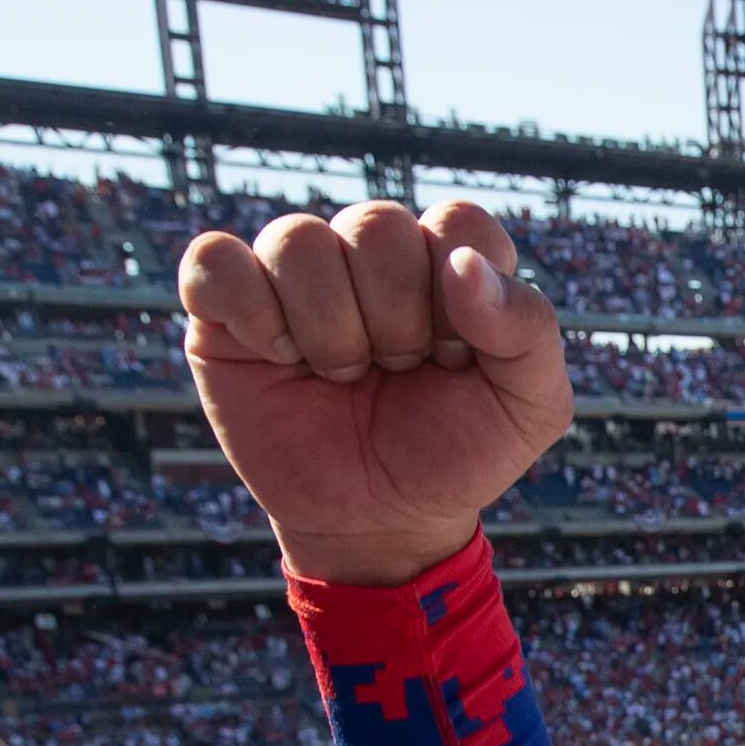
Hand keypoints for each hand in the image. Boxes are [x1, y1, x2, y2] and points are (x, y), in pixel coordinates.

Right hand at [176, 199, 571, 585]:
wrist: (379, 522)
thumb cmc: (455, 454)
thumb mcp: (530, 406)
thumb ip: (528, 327)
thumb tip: (462, 265)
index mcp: (447, 258)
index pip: (456, 223)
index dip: (458, 297)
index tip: (455, 359)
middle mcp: (368, 252)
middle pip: (375, 226)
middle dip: (396, 321)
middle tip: (395, 372)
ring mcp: (292, 274)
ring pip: (296, 240)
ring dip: (330, 330)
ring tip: (343, 375)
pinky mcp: (223, 306)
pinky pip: (213, 261)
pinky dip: (252, 314)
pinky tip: (280, 358)